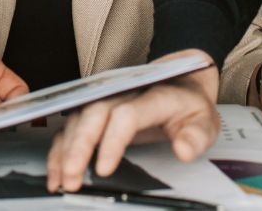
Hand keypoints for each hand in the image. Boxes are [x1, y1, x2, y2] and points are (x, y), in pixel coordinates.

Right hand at [46, 51, 218, 192]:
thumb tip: (184, 150)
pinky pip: (71, 127)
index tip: (104, 169)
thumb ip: (196, 137)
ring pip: (77, 120)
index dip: (112, 142)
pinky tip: (56, 172)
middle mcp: (123, 93)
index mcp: (152, 95)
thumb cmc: (188, 104)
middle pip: (94, 114)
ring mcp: (106, 100)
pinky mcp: (94, 110)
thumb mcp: (205, 121)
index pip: (126, 115)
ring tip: (61, 180)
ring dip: (65, 150)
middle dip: (79, 147)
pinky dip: (60, 150)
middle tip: (72, 177)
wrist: (180, 82)